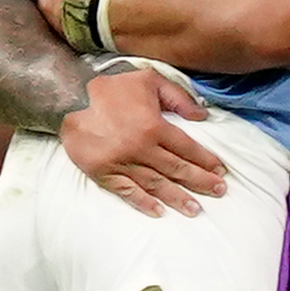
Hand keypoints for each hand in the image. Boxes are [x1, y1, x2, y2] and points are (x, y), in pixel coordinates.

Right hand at [57, 63, 226, 216]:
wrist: (69, 98)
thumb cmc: (110, 87)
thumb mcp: (148, 79)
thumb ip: (177, 96)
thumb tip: (202, 114)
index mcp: (154, 126)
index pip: (187, 148)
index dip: (206, 160)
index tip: (221, 171)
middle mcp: (142, 149)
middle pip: (177, 169)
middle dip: (200, 182)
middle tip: (219, 192)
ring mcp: (122, 163)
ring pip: (156, 184)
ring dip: (177, 198)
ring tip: (195, 209)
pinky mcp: (104, 173)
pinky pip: (127, 191)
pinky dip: (143, 203)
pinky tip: (158, 211)